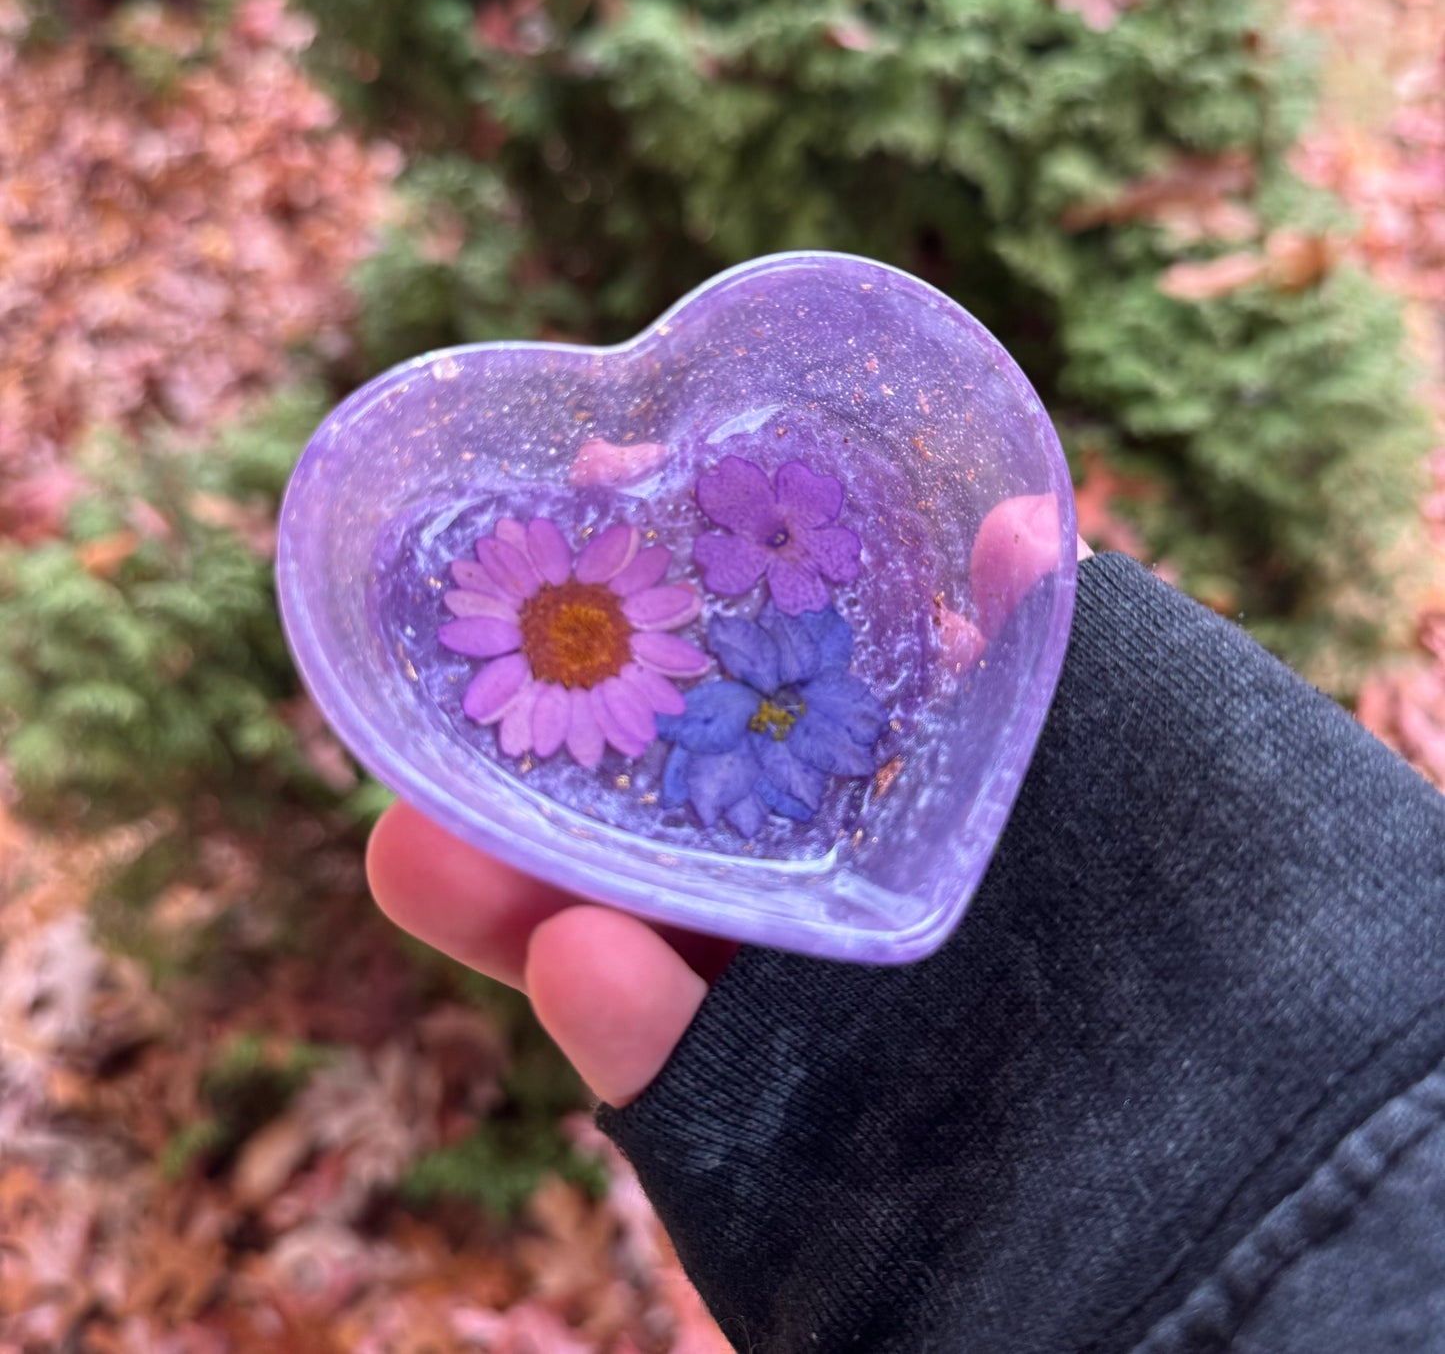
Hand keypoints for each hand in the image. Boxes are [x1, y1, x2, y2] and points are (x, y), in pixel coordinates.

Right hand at [368, 511, 1089, 1106]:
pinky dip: (633, 1032)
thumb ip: (1037, 663)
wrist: (1217, 1163)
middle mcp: (800, 882)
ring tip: (414, 848)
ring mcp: (772, 1006)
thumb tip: (1031, 524)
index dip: (656, 606)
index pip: (733, 684)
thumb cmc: (1150, 900)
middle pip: (638, 810)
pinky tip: (578, 968)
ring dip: (518, 896)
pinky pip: (686, 1085)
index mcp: (860, 788)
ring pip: (617, 943)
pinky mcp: (760, 1129)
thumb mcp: (1101, 751)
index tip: (588, 510)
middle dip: (536, 754)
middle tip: (452, 676)